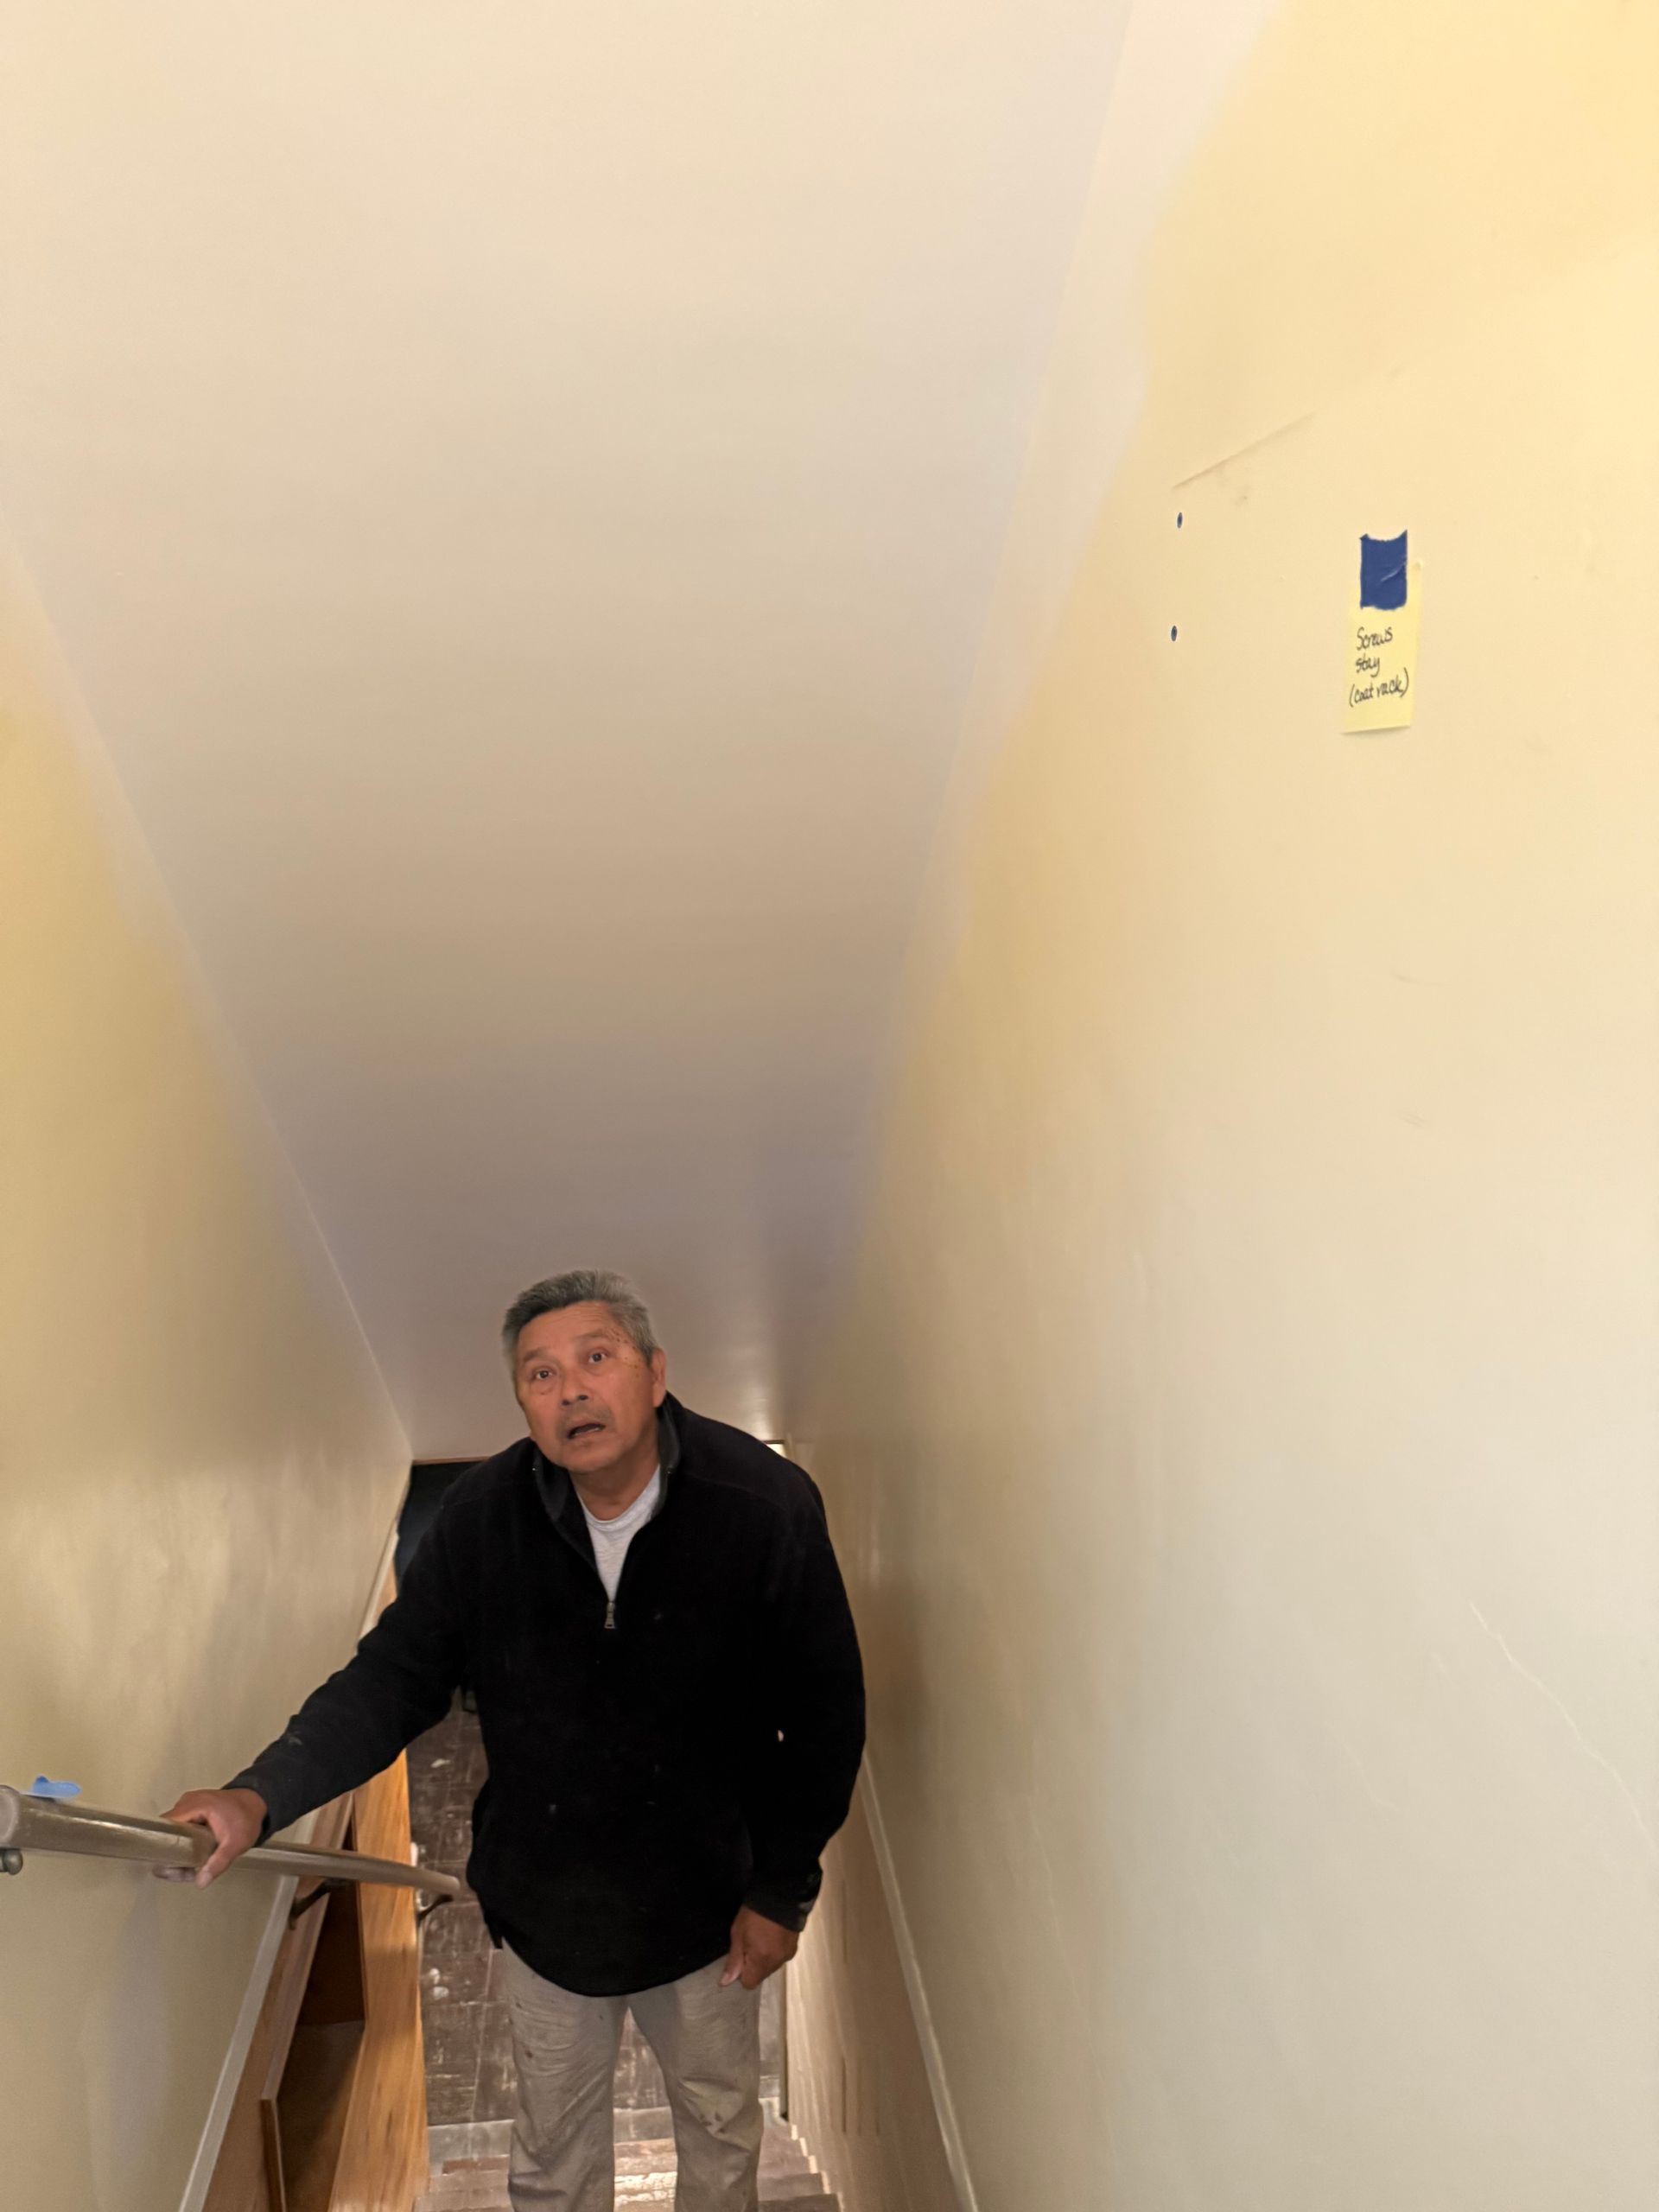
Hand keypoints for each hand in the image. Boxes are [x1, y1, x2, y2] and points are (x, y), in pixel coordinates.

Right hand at [153, 1788, 267, 1887]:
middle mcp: (186, 1802)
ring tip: (187, 1869)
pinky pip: (179, 1827)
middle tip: (181, 1872)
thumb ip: (218, 1863)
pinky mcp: (191, 1809)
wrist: (257, 1802)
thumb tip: (200, 1883)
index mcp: (195, 1805)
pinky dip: (183, 1842)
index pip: (164, 1825)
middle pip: (166, 1831)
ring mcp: (187, 1804)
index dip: (163, 1846)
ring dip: (177, 1851)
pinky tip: (191, 1859)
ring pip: (172, 1831)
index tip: (169, 1866)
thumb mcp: (236, 1844)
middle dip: (171, 1854)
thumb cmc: (247, 1821)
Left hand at [720, 1905, 798, 1990]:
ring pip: (771, 1967)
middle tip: (750, 1943)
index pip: (749, 1983)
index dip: (742, 1972)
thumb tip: (725, 1982)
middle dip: (753, 1965)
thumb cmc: (753, 1914)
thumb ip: (734, 1960)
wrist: (781, 1894)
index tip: (741, 1956)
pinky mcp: (794, 1948)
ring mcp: (787, 1956)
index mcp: (761, 1961)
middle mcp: (776, 1963)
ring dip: (765, 1959)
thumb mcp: (738, 1934)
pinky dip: (775, 1952)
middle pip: (761, 1976)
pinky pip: (780, 1958)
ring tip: (762, 1937)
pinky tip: (773, 1936)